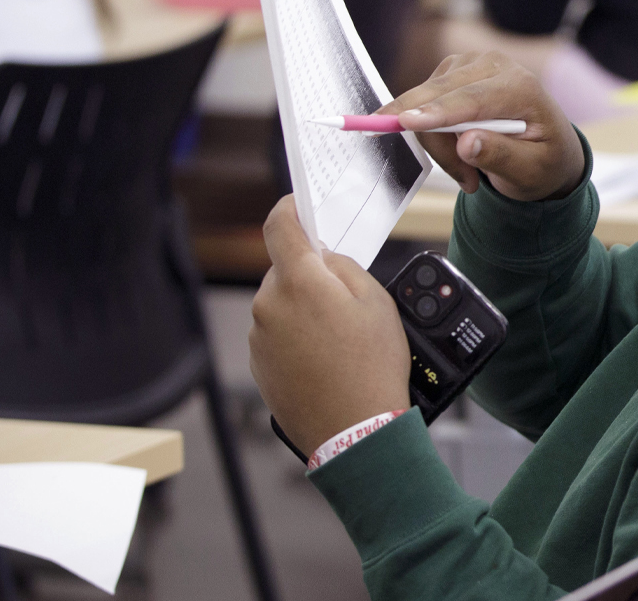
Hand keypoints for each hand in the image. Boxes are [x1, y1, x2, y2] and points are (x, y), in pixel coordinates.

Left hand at [248, 197, 412, 452]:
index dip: (288, 209)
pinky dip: (298, 340)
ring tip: (340, 342)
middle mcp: (269, 305)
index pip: (279, 227)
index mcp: (299, 281)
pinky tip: (326, 361)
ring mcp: (259, 338)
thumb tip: (323, 258)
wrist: (356, 431)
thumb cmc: (372, 367)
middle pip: (285, 272)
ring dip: (305, 312)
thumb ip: (345, 268)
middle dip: (311, 277)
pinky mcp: (259, 365)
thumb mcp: (378, 302)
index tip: (297, 206)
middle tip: (346, 303)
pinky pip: (277, 337)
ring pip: (282, 306)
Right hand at [380, 52, 583, 201]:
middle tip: (465, 181)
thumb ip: (502, 157)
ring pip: (425, 104)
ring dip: (440, 146)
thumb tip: (467, 143)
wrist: (548, 145)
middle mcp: (493, 65)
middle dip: (438, 145)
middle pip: (440, 98)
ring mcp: (469, 64)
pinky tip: (462, 151)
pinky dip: (434, 135)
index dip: (437, 112)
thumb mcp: (532, 170)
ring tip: (472, 171)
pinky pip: (422, 105)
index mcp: (522, 86)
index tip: (404, 123)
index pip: (472, 99)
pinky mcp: (451, 72)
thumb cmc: (543, 159)